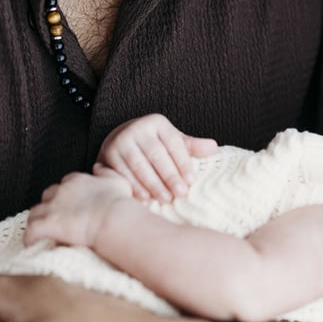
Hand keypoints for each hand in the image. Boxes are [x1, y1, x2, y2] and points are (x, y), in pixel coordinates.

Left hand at [24, 170, 131, 248]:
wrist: (113, 218)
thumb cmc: (119, 202)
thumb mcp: (118, 181)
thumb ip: (106, 172)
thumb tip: (98, 167)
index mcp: (77, 180)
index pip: (66, 184)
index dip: (68, 195)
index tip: (73, 205)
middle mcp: (62, 190)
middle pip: (48, 196)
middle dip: (51, 205)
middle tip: (60, 218)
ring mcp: (53, 206)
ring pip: (35, 212)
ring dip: (39, 221)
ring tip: (44, 232)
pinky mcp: (47, 223)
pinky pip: (31, 231)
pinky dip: (31, 237)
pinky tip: (35, 243)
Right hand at [97, 114, 217, 200]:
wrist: (121, 140)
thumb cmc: (154, 144)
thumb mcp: (172, 142)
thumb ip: (191, 146)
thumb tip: (213, 147)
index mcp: (157, 123)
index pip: (173, 143)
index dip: (183, 163)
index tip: (191, 181)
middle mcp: (138, 128)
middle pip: (157, 155)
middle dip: (170, 176)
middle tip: (181, 194)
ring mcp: (121, 140)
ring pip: (140, 165)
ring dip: (154, 184)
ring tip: (166, 198)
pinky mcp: (109, 153)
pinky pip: (123, 172)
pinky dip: (135, 186)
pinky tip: (145, 197)